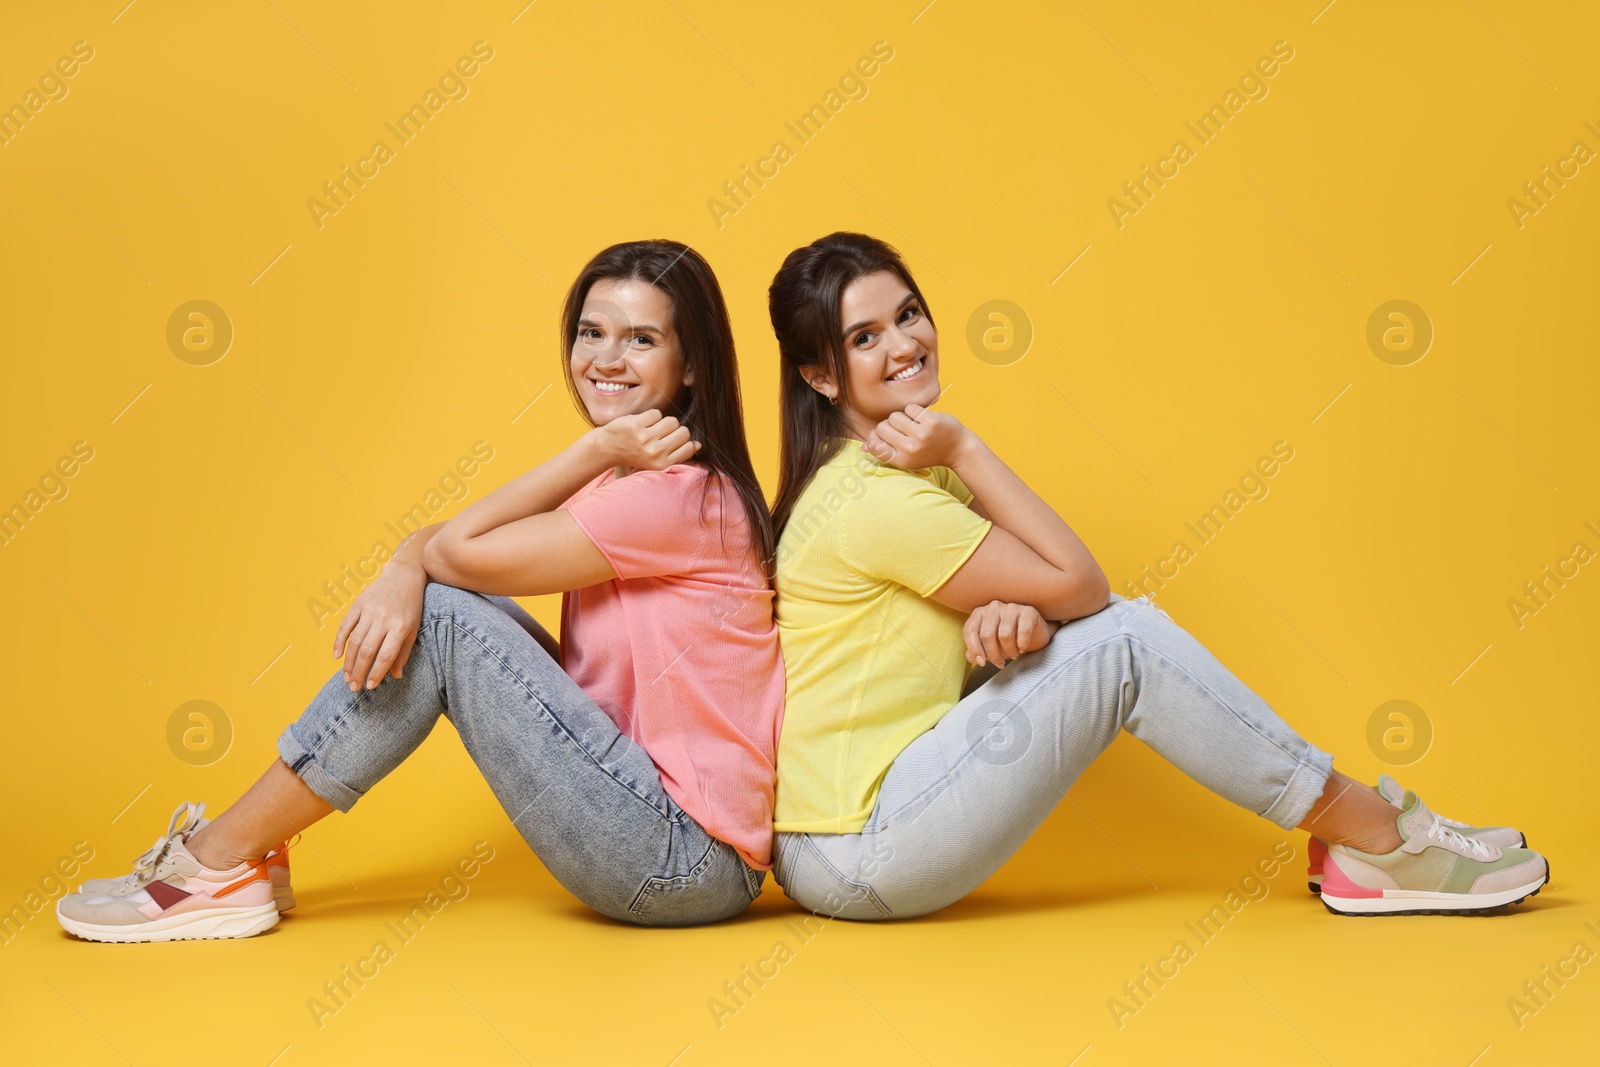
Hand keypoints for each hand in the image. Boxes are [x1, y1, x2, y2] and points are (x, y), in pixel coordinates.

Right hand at [332, 562, 426, 690]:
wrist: (404, 575)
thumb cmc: (411, 605)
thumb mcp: (414, 628)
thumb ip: (403, 652)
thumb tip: (395, 676)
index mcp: (400, 627)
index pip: (385, 655)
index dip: (376, 673)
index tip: (370, 686)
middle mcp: (383, 619)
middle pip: (367, 651)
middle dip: (359, 672)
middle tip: (353, 687)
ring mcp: (369, 611)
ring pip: (355, 641)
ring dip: (348, 662)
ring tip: (346, 677)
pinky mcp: (358, 604)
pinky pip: (345, 625)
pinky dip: (339, 641)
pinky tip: (336, 656)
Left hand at [589, 410, 700, 470]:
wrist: (606, 449)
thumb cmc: (634, 454)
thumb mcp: (656, 462)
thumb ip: (676, 454)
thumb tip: (698, 444)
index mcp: (662, 464)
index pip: (689, 446)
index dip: (685, 441)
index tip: (672, 442)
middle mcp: (655, 453)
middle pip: (683, 431)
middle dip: (675, 430)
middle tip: (660, 434)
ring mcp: (645, 439)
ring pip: (671, 421)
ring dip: (663, 422)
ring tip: (651, 428)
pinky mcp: (636, 425)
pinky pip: (656, 413)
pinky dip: (650, 416)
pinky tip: (641, 423)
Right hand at [863, 404, 970, 470]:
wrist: (958, 449)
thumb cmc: (928, 452)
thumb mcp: (906, 458)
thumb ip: (885, 451)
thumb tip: (864, 447)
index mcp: (901, 460)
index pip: (875, 445)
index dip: (875, 437)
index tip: (885, 437)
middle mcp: (910, 449)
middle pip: (881, 427)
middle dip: (889, 425)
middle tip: (902, 430)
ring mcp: (921, 435)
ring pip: (894, 416)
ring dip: (902, 417)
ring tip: (913, 425)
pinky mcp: (930, 421)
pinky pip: (909, 408)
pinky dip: (914, 411)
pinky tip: (923, 419)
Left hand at [962, 600, 1057, 667]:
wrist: (1033, 633)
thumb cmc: (1007, 639)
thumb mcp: (989, 646)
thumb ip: (976, 651)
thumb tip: (970, 657)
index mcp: (979, 613)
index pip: (969, 630)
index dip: (974, 649)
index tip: (981, 662)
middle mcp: (993, 607)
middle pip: (987, 635)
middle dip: (993, 654)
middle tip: (999, 663)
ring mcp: (1011, 607)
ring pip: (1004, 635)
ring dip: (1009, 651)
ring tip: (1013, 655)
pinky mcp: (1028, 611)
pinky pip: (1023, 631)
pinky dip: (1022, 645)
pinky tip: (1022, 649)